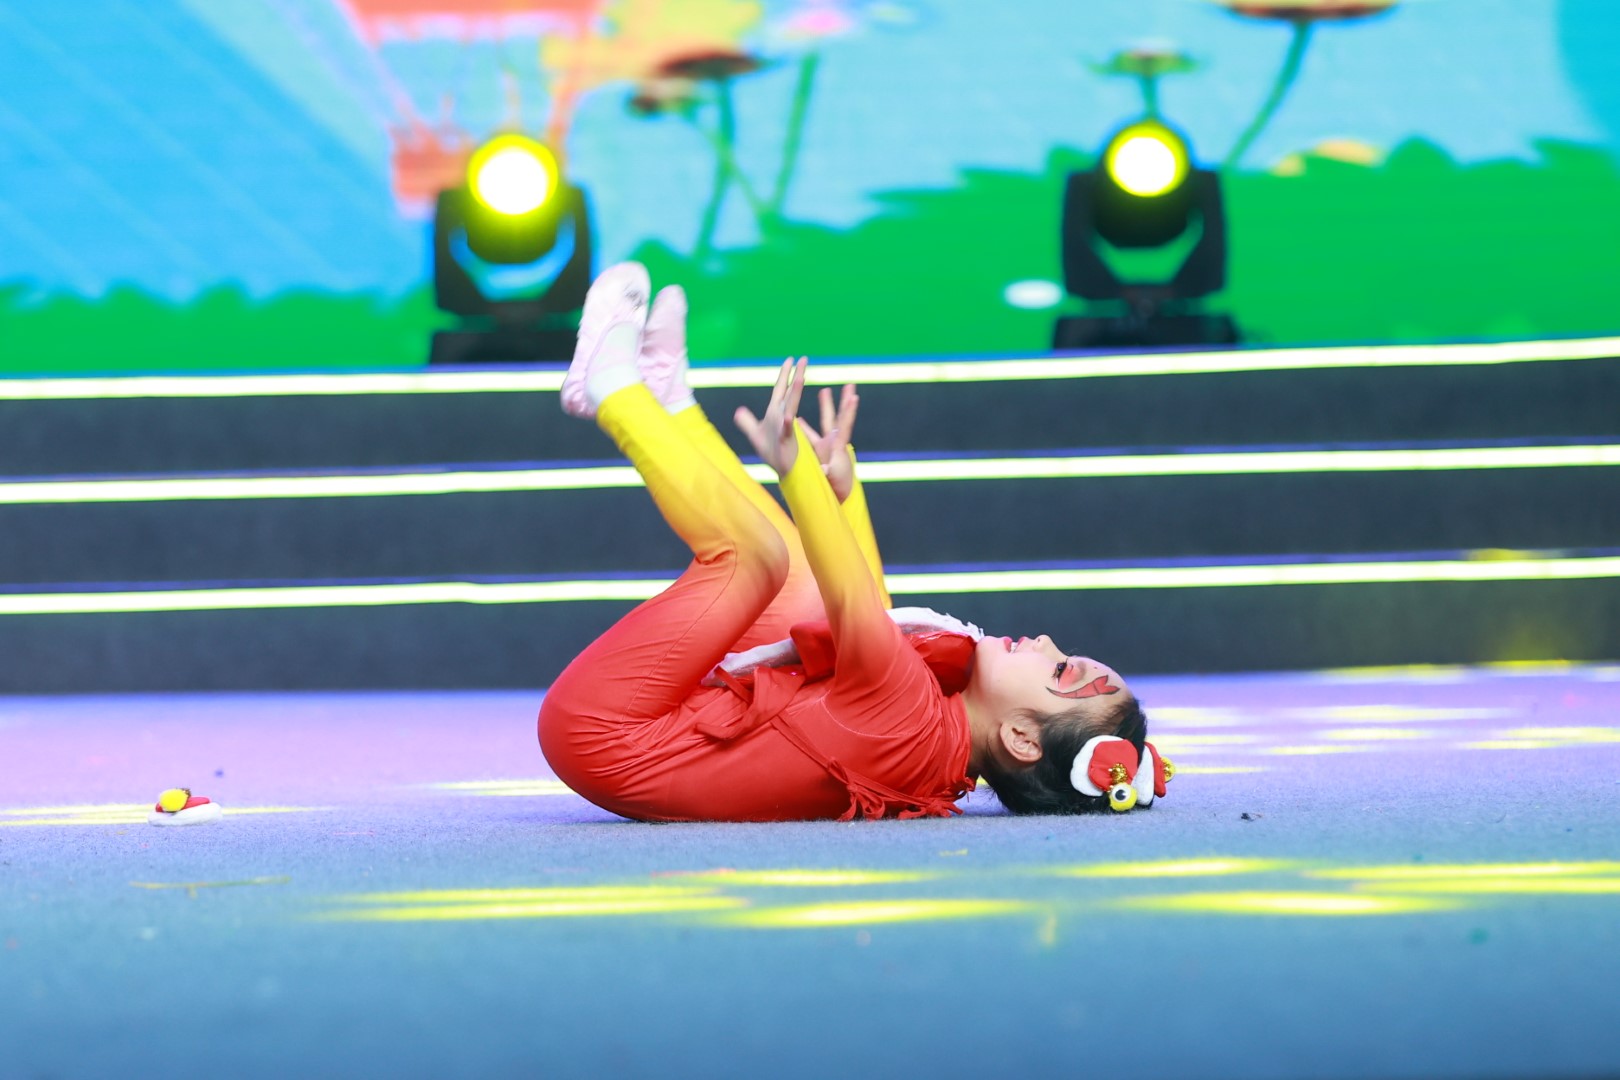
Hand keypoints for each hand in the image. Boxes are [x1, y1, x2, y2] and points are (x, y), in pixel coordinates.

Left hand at [734, 357, 807, 478]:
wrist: (780, 469)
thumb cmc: (772, 452)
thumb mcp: (754, 434)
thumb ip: (746, 422)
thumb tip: (738, 411)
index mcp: (775, 412)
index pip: (781, 388)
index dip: (785, 374)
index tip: (791, 359)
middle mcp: (782, 415)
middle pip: (790, 392)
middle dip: (797, 375)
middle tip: (804, 359)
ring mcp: (785, 426)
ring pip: (791, 406)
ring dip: (795, 392)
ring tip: (800, 377)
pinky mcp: (786, 439)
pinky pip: (786, 429)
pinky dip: (787, 423)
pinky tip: (787, 417)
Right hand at [798, 382, 858, 502]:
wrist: (837, 494)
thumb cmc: (839, 487)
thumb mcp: (833, 478)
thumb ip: (828, 472)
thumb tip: (823, 468)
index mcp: (838, 446)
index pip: (844, 425)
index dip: (849, 412)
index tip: (854, 397)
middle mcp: (834, 442)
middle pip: (838, 417)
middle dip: (843, 401)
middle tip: (850, 385)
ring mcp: (826, 445)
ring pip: (825, 421)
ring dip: (825, 406)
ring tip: (824, 390)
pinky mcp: (818, 451)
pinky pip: (810, 435)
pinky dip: (803, 427)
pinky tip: (797, 418)